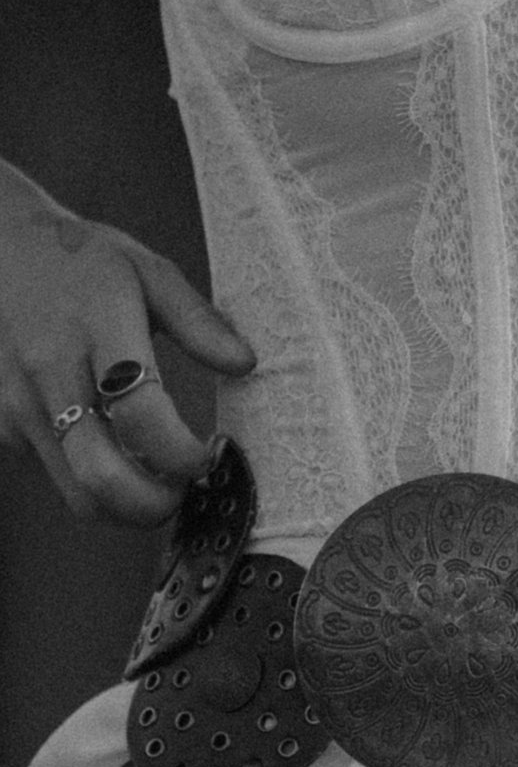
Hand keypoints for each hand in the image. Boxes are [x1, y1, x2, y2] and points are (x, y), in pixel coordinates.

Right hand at [0, 160, 255, 529]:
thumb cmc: (82, 262)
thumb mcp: (147, 270)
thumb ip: (198, 320)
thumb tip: (245, 364)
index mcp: (95, 329)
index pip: (140, 413)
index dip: (181, 452)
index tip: (210, 454)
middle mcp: (50, 374)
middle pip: (99, 476)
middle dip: (153, 505)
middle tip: (187, 492)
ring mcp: (19, 406)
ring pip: (74, 491)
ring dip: (125, 505)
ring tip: (161, 482)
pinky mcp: (3, 426)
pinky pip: (56, 473)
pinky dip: (93, 480)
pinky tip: (120, 455)